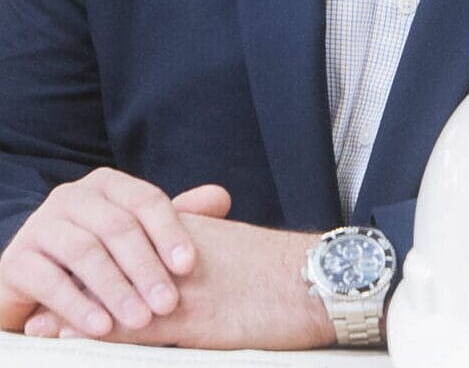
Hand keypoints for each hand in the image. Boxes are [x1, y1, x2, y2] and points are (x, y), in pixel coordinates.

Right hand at [0, 167, 229, 338]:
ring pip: (84, 252)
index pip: (145, 200)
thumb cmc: (99, 259)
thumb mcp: (136, 238)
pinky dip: (78, 306)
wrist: (36, 284)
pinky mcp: (16, 260)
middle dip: (146, 267)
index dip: (170, 231)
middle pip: (116, 226)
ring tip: (141, 320)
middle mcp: (72, 196)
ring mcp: (41, 225)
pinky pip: (49, 281)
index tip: (190, 266)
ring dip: (116, 289)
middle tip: (169, 303)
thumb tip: (222, 198)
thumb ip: (175, 219)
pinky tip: (102, 329)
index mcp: (107, 184)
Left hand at [22, 213, 333, 348]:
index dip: (100, 257)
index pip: (135, 242)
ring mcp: (184, 287)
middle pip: (117, 264)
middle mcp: (182, 255)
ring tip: (42, 326)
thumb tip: (190, 274)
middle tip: (43, 299)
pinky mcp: (193, 318)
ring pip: (117, 294)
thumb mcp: (244, 254)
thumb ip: (212, 255)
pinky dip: (100, 331)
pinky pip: (135, 325)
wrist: (319, 280)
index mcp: (196, 235)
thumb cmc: (291, 273)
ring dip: (78, 310)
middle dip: (79, 283)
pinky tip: (77, 339)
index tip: (71, 270)